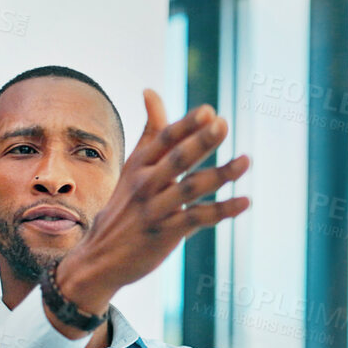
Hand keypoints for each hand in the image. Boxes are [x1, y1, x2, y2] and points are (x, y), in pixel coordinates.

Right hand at [47, 89, 250, 332]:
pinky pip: (198, 218)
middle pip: (177, 159)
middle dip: (200, 141)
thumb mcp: (133, 166)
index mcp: (139, 165)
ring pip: (191, 188)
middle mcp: (145, 184)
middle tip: (223, 124)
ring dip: (221, 174)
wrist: (100, 256)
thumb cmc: (124, 206)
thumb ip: (151, 131)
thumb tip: (151, 90)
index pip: (164, 139)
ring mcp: (155, 209)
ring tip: (247, 160)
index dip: (186, 125)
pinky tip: (245, 201)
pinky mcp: (166, 233)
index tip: (209, 111)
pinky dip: (223, 210)